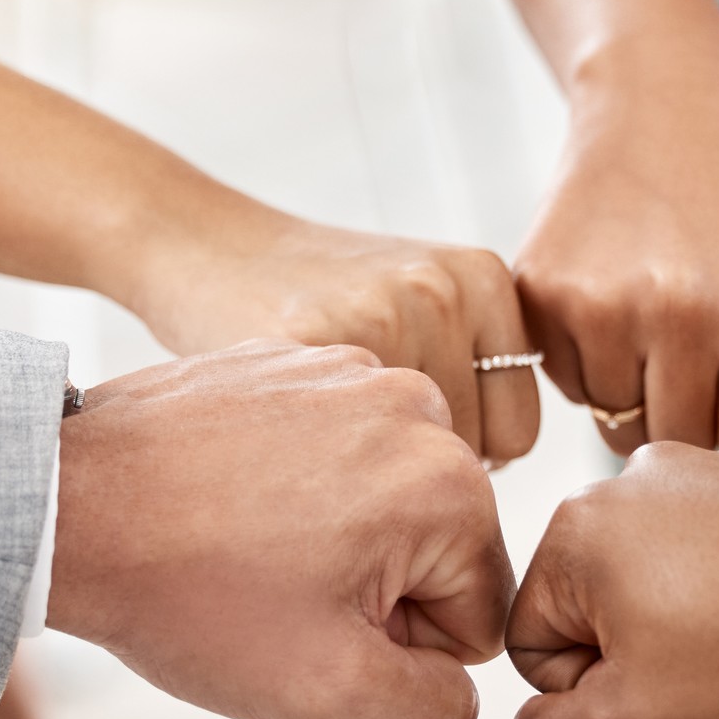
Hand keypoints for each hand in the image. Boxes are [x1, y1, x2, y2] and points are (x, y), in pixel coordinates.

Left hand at [47, 340, 514, 718]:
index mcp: (449, 484)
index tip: (314, 627)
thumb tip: (458, 693)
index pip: (477, 616)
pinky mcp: (293, 357)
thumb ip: (435, 716)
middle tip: (274, 593)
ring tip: (246, 549)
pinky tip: (226, 504)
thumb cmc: (189, 595)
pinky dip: (291, 483)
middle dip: (371, 591)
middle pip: (437, 549)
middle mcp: (419, 406)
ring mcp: (353, 370)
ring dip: (334, 538)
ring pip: (383, 500)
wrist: (63, 502)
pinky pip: (330, 449)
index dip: (399, 650)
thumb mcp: (329, 696)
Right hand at [127, 209, 539, 464]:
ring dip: (371, 473)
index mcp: (484, 278)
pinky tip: (289, 428)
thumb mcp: (416, 302)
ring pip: (416, 466)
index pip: (519, 433)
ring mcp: (385, 311)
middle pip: (475, 454)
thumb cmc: (311, 300)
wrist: (199, 242)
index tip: (396, 434)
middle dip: (415, 469)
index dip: (457, 457)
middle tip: (351, 435)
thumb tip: (503, 476)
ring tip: (319, 429)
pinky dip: (326, 466)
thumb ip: (471, 364)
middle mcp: (446, 288)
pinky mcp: (319, 338)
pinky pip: (355, 456)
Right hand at [505, 443, 718, 718]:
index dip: (593, 697)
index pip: (535, 642)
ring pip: (670, 579)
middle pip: (602, 605)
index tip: (664, 697)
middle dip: (647, 657)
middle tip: (718, 680)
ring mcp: (713, 467)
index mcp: (581, 528)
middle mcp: (639, 477)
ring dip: (701, 624)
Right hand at [516, 60, 718, 454]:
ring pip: (615, 417)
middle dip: (688, 418)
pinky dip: (587, 361)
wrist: (664, 106)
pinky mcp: (544, 292)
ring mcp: (604, 306)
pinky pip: (566, 379)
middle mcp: (680, 319)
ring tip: (657, 334)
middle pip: (677, 440)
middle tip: (696, 371)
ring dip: (634, 394)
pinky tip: (614, 310)